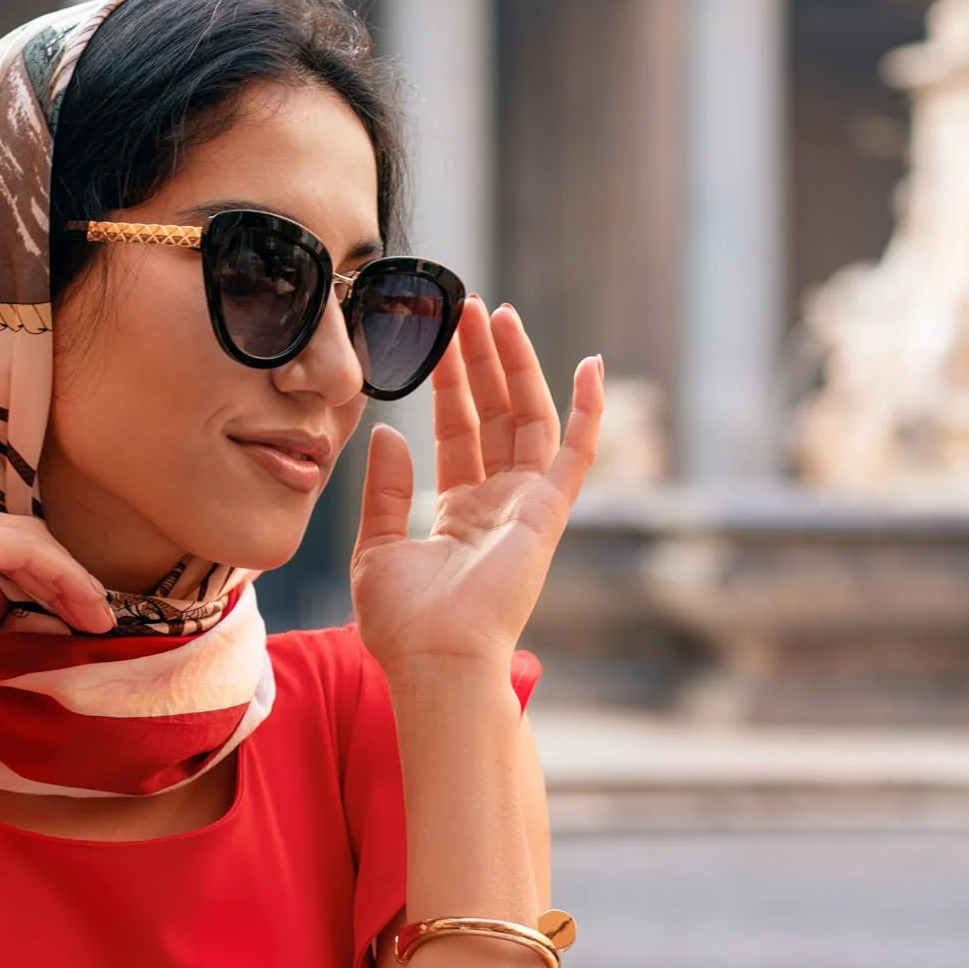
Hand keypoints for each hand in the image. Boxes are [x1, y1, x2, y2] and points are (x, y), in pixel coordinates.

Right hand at [0, 502, 114, 726]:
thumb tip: (17, 594)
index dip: (29, 569)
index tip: (65, 607)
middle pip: (2, 531)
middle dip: (54, 571)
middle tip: (92, 612)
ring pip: (20, 536)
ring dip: (64, 575)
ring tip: (96, 616)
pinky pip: (24, 549)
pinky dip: (60, 576)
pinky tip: (82, 608)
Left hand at [350, 300, 601, 680]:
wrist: (435, 659)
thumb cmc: (404, 622)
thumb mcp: (375, 547)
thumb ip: (384, 489)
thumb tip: (388, 431)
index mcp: (460, 514)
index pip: (458, 432)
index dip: (450, 385)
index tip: (440, 339)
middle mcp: (499, 504)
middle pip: (496, 415)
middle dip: (483, 360)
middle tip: (468, 307)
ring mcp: (528, 507)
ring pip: (529, 418)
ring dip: (517, 365)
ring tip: (497, 313)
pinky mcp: (549, 512)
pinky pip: (576, 453)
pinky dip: (589, 409)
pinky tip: (593, 364)